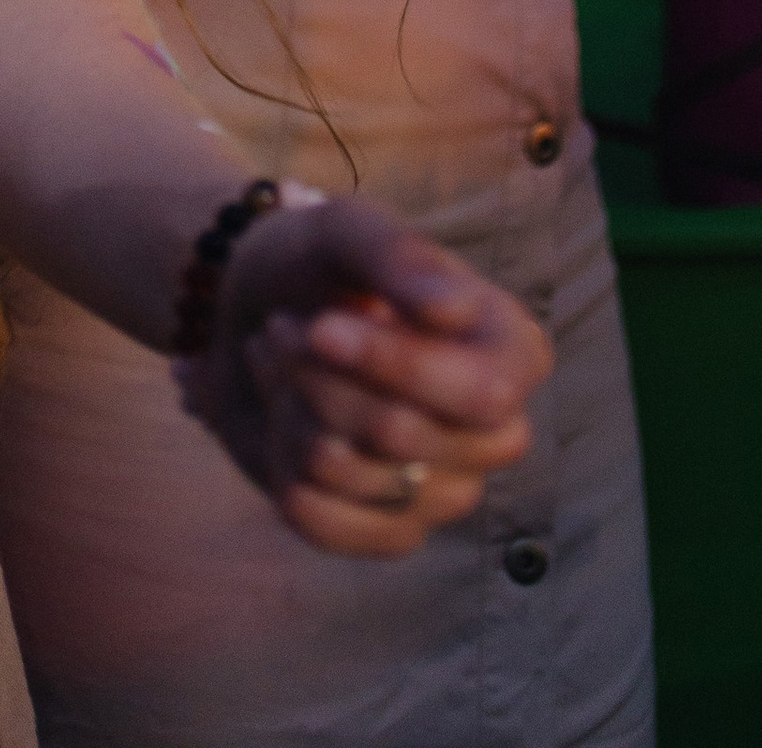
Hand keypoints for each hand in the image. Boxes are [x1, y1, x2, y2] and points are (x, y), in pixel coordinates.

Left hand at [181, 197, 544, 558]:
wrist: (251, 315)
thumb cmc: (316, 264)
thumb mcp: (346, 231)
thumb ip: (399, 257)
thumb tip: (456, 310)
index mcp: (511, 351)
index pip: (482, 393)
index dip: (395, 366)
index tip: (322, 326)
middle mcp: (494, 432)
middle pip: (402, 434)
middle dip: (319, 378)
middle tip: (285, 327)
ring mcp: (445, 492)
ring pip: (348, 472)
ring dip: (289, 407)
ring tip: (279, 360)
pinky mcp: (389, 532)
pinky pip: (322, 521)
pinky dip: (278, 464)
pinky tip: (281, 418)